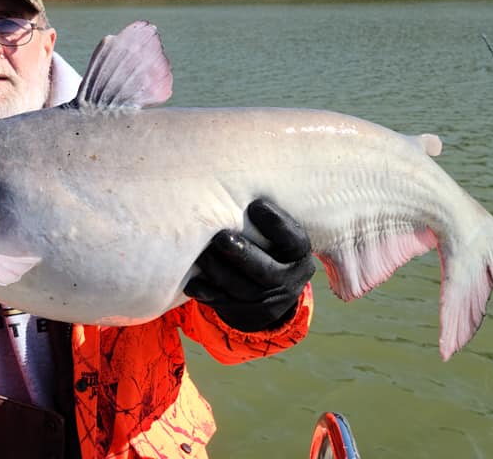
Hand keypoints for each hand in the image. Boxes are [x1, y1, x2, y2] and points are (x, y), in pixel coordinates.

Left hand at [184, 199, 314, 332]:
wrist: (267, 291)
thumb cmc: (264, 243)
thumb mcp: (275, 232)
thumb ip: (261, 216)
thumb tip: (233, 176)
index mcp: (299, 254)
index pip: (292, 239)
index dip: (276, 223)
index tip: (255, 205)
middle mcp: (290, 280)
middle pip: (265, 271)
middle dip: (242, 254)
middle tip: (221, 237)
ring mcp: (269, 301)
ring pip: (241, 289)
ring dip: (218, 271)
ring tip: (202, 255)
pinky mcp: (247, 314)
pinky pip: (225, 304)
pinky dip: (207, 292)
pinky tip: (193, 283)